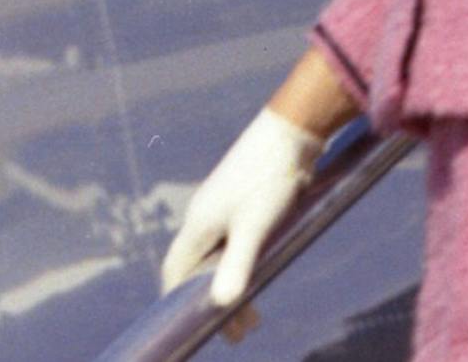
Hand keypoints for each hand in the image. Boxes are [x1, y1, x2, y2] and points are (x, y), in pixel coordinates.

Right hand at [161, 109, 321, 307]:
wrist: (291, 134)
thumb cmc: (270, 180)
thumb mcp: (255, 227)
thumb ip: (237, 266)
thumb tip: (220, 305)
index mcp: (198, 223)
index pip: (175, 269)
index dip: (177, 299)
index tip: (191, 325)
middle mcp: (204, 216)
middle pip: (197, 267)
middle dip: (212, 301)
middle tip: (239, 333)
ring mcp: (223, 207)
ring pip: (218, 256)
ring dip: (230, 286)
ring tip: (255, 317)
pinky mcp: (243, 201)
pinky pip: (232, 243)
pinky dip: (240, 267)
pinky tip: (260, 273)